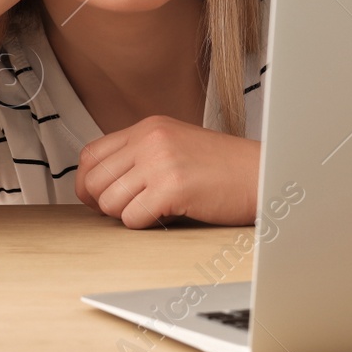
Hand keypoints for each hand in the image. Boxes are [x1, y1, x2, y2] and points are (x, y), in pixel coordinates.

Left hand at [74, 115, 259, 228]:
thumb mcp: (176, 146)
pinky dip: (145, 224)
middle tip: (128, 210)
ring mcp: (160, 161)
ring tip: (154, 210)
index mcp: (149, 127)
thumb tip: (101, 185)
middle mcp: (150, 139)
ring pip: (109, 201)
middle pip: (94, 180)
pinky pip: (132, 218)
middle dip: (104, 203)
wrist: (262, 174)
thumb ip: (141, 156)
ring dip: (127, 215)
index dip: (88, 182)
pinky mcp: (172, 186)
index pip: (91, 154)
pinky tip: (168, 215)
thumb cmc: (225, 168)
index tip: (98, 197)